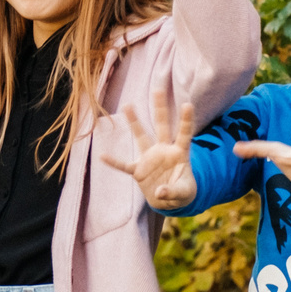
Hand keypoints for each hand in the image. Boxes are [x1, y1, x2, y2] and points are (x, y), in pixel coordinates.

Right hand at [98, 83, 199, 210]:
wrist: (169, 201)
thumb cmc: (182, 193)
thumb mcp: (183, 194)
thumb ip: (174, 192)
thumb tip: (159, 191)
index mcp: (179, 154)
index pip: (184, 134)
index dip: (186, 120)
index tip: (187, 104)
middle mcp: (163, 151)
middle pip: (162, 126)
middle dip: (161, 109)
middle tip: (158, 90)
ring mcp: (149, 159)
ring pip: (141, 137)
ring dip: (135, 123)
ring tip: (128, 105)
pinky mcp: (138, 170)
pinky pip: (124, 165)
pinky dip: (114, 162)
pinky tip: (103, 156)